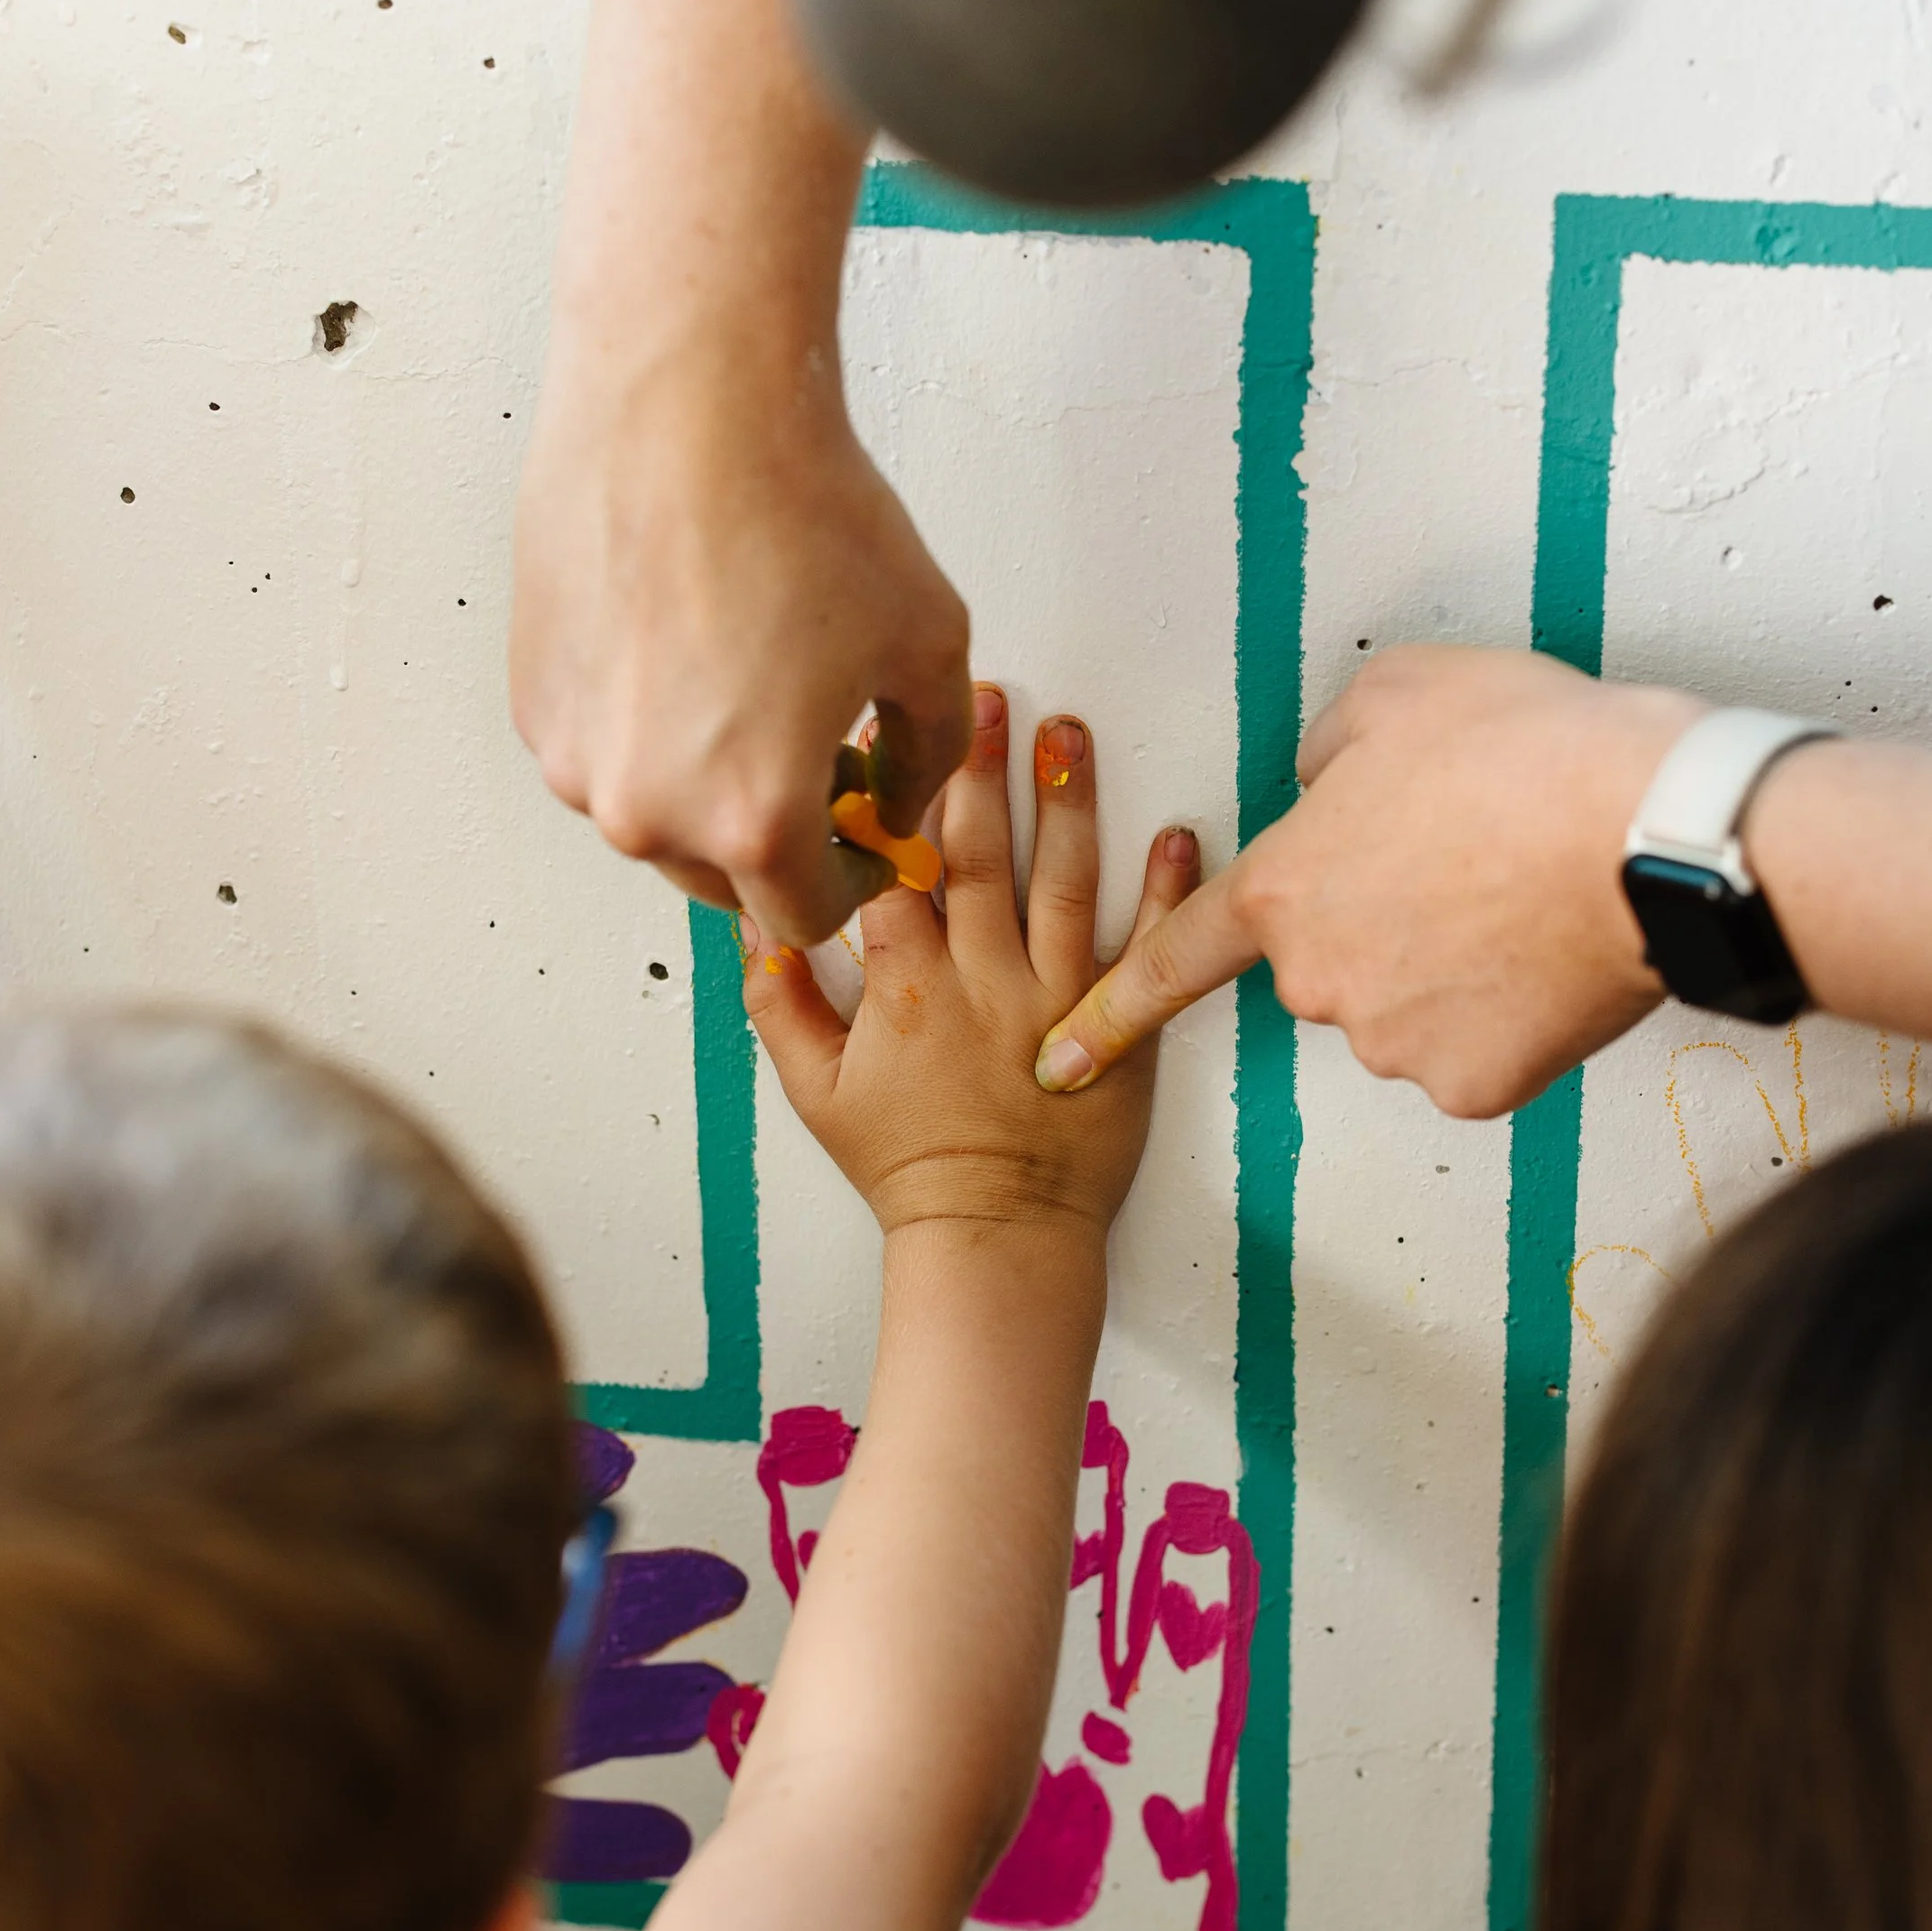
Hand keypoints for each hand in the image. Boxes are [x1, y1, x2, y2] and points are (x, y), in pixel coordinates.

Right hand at [511, 345, 973, 951]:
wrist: (687, 400)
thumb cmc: (802, 507)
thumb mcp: (929, 643)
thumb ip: (929, 757)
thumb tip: (896, 806)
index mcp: (751, 818)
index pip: (804, 915)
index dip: (848, 881)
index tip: (859, 838)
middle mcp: (648, 810)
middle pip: (724, 879)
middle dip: (779, 837)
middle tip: (818, 761)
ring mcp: (577, 761)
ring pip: (657, 817)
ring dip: (707, 786)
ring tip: (750, 689)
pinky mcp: (534, 705)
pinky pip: (603, 754)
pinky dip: (647, 732)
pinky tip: (686, 649)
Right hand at [747, 689, 1199, 1234]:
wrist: (996, 1234)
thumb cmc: (907, 1168)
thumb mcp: (813, 1093)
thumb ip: (777, 1005)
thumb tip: (757, 929)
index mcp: (907, 986)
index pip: (893, 869)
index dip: (885, 799)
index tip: (883, 735)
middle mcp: (983, 978)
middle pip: (980, 852)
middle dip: (977, 767)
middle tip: (983, 696)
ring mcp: (1056, 997)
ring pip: (1062, 879)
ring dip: (1067, 799)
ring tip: (1066, 730)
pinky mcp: (1117, 1025)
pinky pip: (1145, 946)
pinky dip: (1163, 887)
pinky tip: (1173, 830)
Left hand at [1032, 646, 1693, 1120]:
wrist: (1649, 831)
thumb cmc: (1529, 752)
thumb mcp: (1400, 697)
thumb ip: (1332, 752)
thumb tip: (1329, 784)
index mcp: (1284, 890)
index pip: (1178, 959)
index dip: (1113, 1011)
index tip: (1059, 1062)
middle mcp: (1322, 982)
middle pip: (1332, 965)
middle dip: (1381, 924)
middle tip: (1465, 861)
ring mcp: (1396, 1043)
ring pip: (1407, 1009)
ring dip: (1449, 966)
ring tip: (1519, 897)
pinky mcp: (1474, 1085)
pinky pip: (1475, 1054)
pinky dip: (1507, 1015)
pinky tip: (1545, 956)